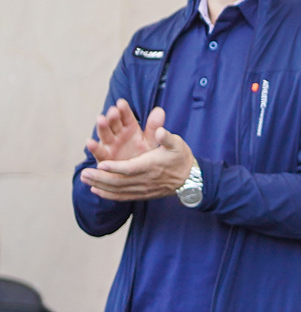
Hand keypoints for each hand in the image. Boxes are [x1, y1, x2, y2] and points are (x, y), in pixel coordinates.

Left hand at [80, 125, 194, 201]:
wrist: (190, 179)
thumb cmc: (181, 158)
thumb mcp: (177, 143)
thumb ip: (166, 137)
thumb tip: (159, 131)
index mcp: (151, 165)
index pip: (129, 168)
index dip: (114, 167)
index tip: (100, 164)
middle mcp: (144, 179)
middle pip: (118, 181)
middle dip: (99, 178)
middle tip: (84, 173)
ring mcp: (142, 189)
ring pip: (117, 190)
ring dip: (99, 185)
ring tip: (84, 179)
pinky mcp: (141, 195)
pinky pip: (121, 197)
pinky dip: (107, 195)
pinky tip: (96, 190)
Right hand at [86, 99, 163, 163]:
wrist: (139, 173)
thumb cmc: (144, 154)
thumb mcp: (151, 140)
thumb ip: (154, 127)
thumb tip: (159, 110)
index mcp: (130, 128)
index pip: (126, 116)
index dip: (124, 110)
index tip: (121, 102)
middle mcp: (118, 134)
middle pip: (114, 123)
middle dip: (113, 116)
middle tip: (113, 110)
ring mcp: (110, 145)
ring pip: (105, 134)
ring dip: (102, 127)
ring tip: (101, 120)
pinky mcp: (104, 158)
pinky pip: (99, 152)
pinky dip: (94, 148)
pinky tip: (90, 142)